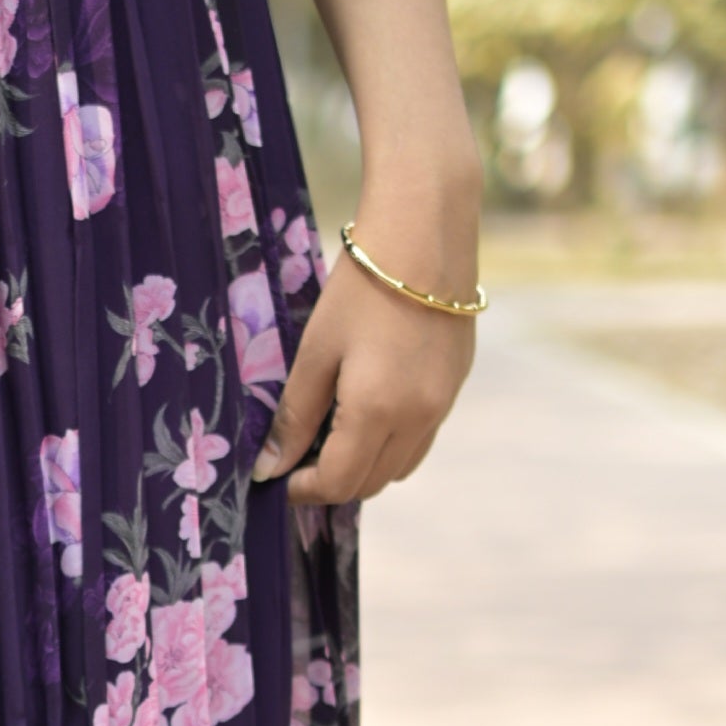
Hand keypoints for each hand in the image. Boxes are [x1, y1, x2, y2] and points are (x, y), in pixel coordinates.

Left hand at [251, 204, 477, 505]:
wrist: (426, 236)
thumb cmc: (359, 289)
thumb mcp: (315, 352)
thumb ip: (295, 415)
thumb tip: (269, 467)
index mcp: (378, 412)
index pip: (339, 483)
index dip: (303, 489)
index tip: (276, 474)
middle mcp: (419, 419)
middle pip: (371, 483)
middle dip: (331, 481)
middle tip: (297, 456)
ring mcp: (443, 405)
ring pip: (400, 467)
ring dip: (364, 465)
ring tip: (330, 435)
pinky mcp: (456, 387)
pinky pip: (421, 438)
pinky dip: (392, 443)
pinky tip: (367, 411)